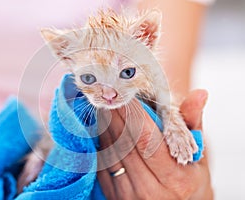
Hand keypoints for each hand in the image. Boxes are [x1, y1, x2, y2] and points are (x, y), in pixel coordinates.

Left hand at [97, 90, 212, 199]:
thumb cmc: (188, 174)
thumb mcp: (197, 151)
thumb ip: (193, 121)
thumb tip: (199, 93)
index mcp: (176, 180)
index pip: (148, 141)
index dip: (135, 115)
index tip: (128, 97)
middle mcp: (151, 192)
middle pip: (126, 145)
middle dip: (117, 118)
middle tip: (113, 98)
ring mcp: (129, 196)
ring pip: (112, 153)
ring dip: (107, 128)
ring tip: (107, 109)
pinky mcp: (113, 196)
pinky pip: (103, 163)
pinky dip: (103, 142)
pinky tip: (104, 128)